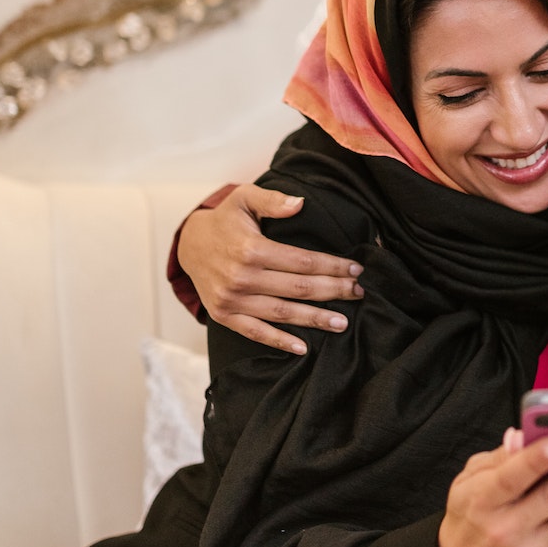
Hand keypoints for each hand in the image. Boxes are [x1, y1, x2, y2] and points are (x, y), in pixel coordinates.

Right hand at [177, 185, 363, 354]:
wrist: (188, 245)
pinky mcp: (224, 316)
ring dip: (315, 319)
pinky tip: (303, 347)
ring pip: (282, 314)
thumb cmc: (225, 220)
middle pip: (298, 289)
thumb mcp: (244, 198)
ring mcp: (232, 300)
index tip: (355, 270)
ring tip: (342, 323)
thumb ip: (272, 200)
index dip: (332, 266)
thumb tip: (300, 203)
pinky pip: (255, 333)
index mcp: (251, 249)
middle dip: (333, 292)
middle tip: (359, 294)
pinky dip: (279, 342)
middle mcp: (241, 277)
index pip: (302, 262)